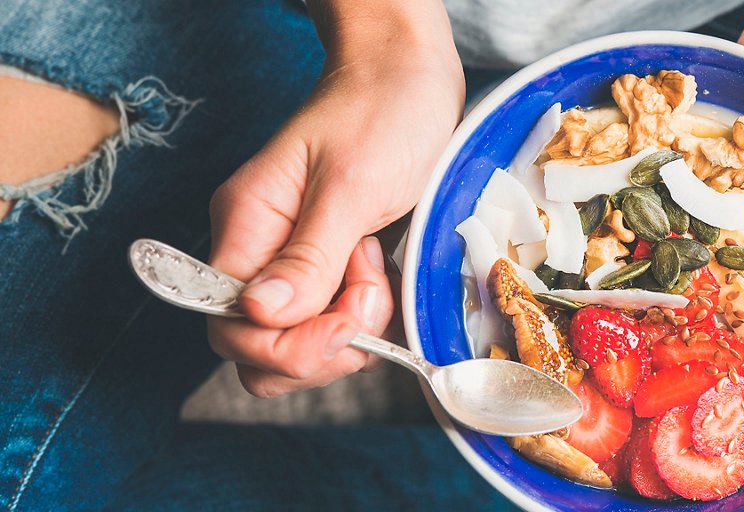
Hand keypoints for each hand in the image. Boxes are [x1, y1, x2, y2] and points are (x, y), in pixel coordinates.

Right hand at [207, 22, 463, 395]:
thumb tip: (260, 315)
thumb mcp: (350, 185)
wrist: (412, 77)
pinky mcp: (332, 269)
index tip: (349, 316)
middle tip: (371, 291)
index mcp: (246, 226)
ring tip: (381, 272)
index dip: (289, 344)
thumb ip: (308, 256)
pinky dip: (368, 319)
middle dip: (323, 345)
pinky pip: (335, 324)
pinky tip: (389, 277)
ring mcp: (296, 263)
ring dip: (351, 332)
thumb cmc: (382, 112)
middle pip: (261, 350)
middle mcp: (261, 252)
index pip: (230, 326)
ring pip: (302, 345)